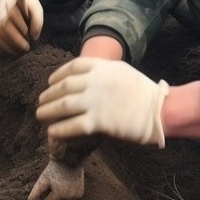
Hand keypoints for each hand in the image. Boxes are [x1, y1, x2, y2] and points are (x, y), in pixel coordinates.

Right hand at [0, 0, 42, 55]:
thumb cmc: (26, 3)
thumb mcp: (36, 7)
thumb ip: (38, 21)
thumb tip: (34, 38)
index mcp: (10, 2)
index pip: (12, 13)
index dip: (19, 24)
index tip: (27, 31)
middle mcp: (0, 12)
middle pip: (4, 27)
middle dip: (16, 40)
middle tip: (27, 47)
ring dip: (9, 46)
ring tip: (20, 51)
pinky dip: (3, 47)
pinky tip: (13, 50)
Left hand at [27, 158, 84, 199]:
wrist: (68, 160)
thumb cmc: (53, 170)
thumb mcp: (43, 179)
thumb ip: (35, 192)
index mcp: (60, 194)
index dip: (44, 195)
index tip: (47, 185)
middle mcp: (70, 198)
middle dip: (53, 196)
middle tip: (54, 184)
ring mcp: (76, 197)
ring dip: (60, 196)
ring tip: (61, 184)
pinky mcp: (80, 195)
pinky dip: (67, 195)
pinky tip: (67, 186)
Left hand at [36, 57, 168, 145]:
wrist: (159, 109)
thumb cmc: (143, 91)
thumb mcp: (121, 71)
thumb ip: (101, 72)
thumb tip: (83, 78)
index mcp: (101, 67)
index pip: (71, 68)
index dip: (57, 75)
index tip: (50, 82)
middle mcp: (95, 82)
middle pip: (63, 87)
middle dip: (48, 95)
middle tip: (41, 101)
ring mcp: (95, 101)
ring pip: (62, 106)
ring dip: (47, 111)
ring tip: (40, 115)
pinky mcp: (99, 121)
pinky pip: (72, 126)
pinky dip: (59, 129)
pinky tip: (52, 132)